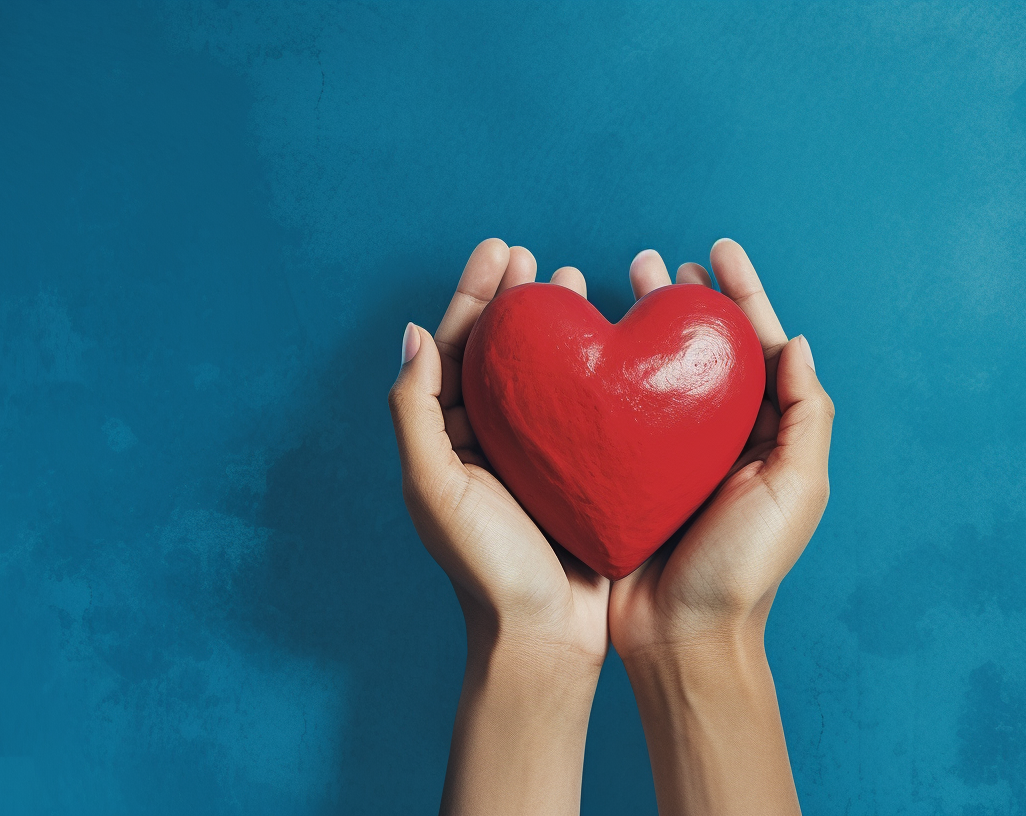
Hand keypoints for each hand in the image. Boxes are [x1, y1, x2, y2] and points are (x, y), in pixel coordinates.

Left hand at [389, 238, 606, 814]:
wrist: (543, 639)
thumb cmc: (488, 568)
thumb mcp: (437, 487)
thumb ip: (416, 411)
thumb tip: (413, 333)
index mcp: (446, 441)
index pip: (456, 350)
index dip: (475, 296)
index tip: (501, 250)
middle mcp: (485, 444)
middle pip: (497, 352)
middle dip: (512, 300)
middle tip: (535, 256)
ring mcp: (533, 458)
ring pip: (539, 374)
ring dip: (551, 327)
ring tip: (574, 282)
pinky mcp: (575, 476)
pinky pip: (580, 408)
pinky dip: (590, 370)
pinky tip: (612, 348)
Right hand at [609, 239, 833, 815]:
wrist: (682, 639)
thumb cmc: (744, 569)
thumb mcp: (795, 491)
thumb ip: (805, 416)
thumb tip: (797, 342)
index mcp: (765, 437)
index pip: (758, 348)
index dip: (741, 295)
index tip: (717, 252)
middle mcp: (718, 439)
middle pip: (703, 351)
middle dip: (684, 304)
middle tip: (652, 265)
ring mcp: (669, 456)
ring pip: (656, 371)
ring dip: (641, 326)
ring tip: (616, 283)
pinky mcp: (626, 475)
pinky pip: (615, 411)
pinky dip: (603, 373)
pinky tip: (582, 347)